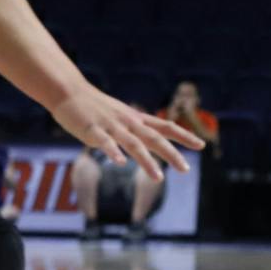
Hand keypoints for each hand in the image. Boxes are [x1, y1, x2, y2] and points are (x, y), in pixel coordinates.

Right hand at [52, 85, 201, 179]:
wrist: (69, 92)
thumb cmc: (96, 106)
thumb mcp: (122, 116)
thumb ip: (136, 129)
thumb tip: (151, 142)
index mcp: (137, 119)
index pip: (166, 127)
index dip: (184, 136)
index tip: (201, 146)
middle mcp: (128, 122)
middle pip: (155, 138)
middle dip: (172, 154)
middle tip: (186, 169)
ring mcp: (111, 126)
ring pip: (133, 144)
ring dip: (147, 162)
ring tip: (158, 177)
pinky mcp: (93, 130)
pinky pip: (105, 143)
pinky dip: (114, 152)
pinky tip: (121, 163)